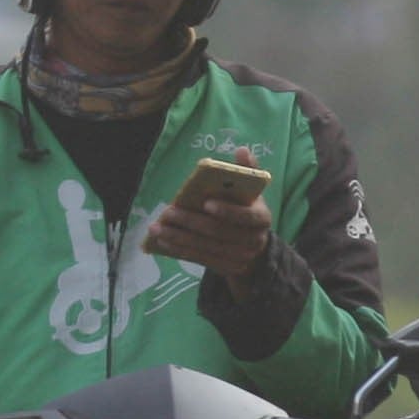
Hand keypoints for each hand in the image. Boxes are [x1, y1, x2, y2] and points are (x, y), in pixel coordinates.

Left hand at [142, 147, 272, 290]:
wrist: (252, 245)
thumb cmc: (247, 209)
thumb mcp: (251, 192)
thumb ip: (247, 171)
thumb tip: (242, 150)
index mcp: (262, 219)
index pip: (246, 216)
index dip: (227, 210)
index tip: (206, 202)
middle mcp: (253, 241)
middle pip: (219, 232)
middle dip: (191, 222)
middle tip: (168, 212)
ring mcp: (239, 257)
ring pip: (206, 248)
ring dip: (178, 238)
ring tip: (156, 228)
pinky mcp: (225, 268)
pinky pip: (199, 259)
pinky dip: (179, 250)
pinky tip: (162, 242)